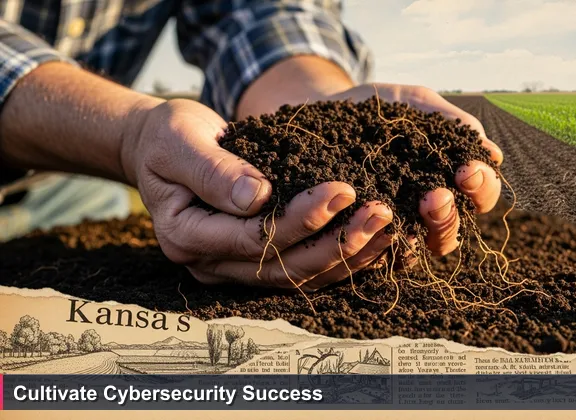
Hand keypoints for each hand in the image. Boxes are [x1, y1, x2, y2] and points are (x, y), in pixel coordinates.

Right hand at [125, 99, 394, 290]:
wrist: (163, 147)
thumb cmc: (168, 137)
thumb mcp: (179, 141)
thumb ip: (213, 170)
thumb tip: (257, 198)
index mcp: (186, 235)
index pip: (253, 237)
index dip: (301, 219)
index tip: (342, 190)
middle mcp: (211, 263)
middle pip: (283, 266)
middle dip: (336, 242)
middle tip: (379, 212)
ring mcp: (234, 267)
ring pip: (297, 275)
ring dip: (346, 256)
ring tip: (387, 229)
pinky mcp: (257, 260)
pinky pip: (302, 269)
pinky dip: (339, 259)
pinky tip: (373, 243)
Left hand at [326, 83, 503, 255]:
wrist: (321, 109)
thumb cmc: (375, 108)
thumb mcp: (414, 103)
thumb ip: (449, 123)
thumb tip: (491, 153)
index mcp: (448, 180)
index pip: (482, 196)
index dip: (482, 188)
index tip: (467, 171)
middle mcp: (424, 212)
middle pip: (451, 232)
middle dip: (448, 216)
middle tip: (435, 196)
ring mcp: (393, 227)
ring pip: (416, 251)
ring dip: (415, 235)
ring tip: (402, 209)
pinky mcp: (358, 237)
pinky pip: (375, 256)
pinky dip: (376, 245)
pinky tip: (371, 225)